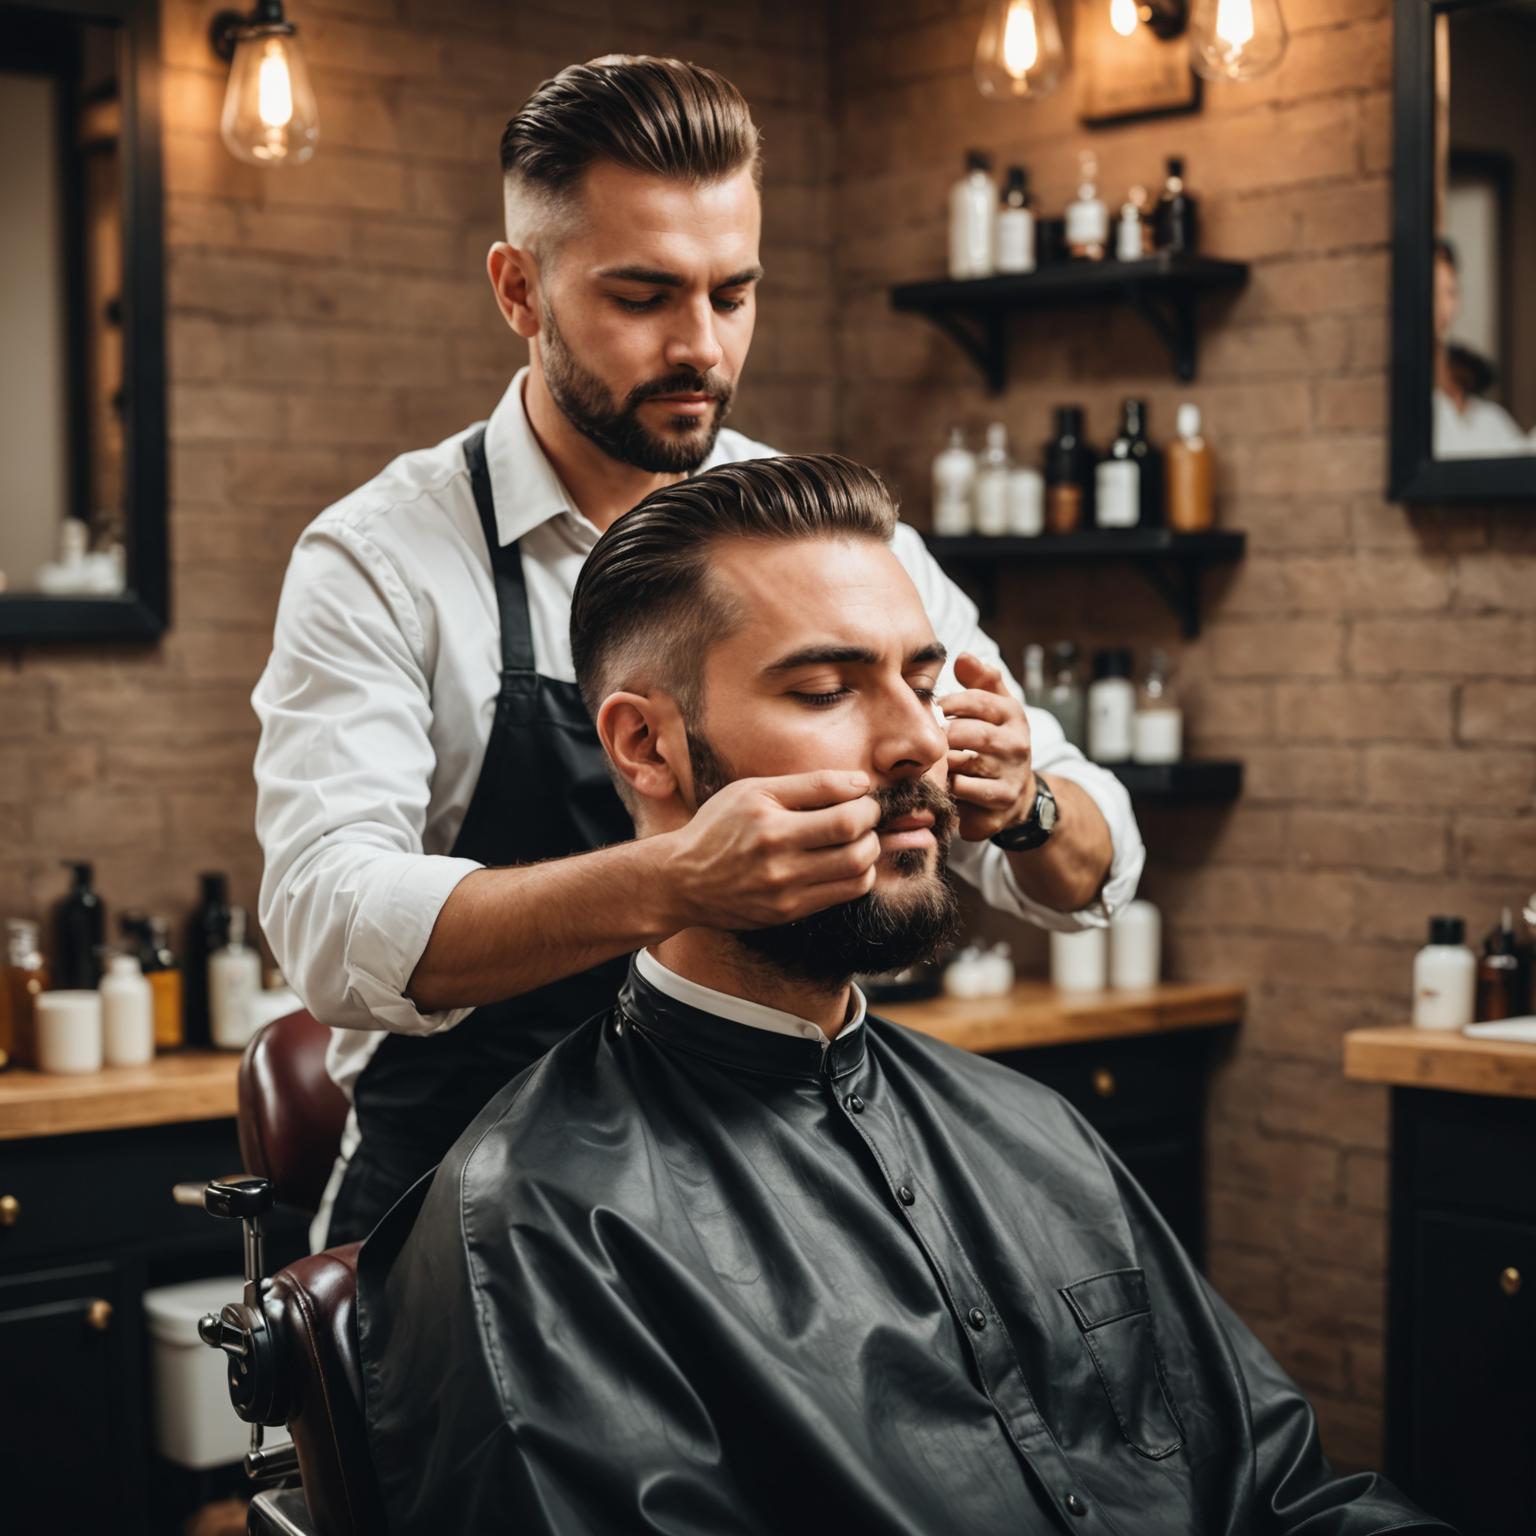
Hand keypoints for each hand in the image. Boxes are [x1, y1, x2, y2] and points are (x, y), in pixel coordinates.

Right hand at [657, 770, 881, 930]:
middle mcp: (777, 858)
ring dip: (870, 850)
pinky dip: (858, 875)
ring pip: (858, 870)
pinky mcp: (789, 912)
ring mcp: (784, 890)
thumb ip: (807, 785)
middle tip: (865, 815)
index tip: (862, 796)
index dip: (864, 800)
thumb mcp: (752, 791)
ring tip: (857, 839)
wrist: (682, 880)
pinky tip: (845, 862)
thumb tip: (859, 783)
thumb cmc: (717, 828)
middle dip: (871, 822)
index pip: (841, 808)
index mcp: (769, 823)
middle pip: (854, 839)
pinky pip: (845, 893)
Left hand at [941, 653, 1036, 841]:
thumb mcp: (995, 706)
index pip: (981, 700)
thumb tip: (963, 656)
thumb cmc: (994, 741)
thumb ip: (980, 680)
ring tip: (930, 760)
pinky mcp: (1000, 803)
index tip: (936, 707)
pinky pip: (963, 792)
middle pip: (971, 734)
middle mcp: (1017, 745)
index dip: (952, 701)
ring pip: (964, 765)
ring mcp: (1011, 776)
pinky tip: (939, 783)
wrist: (1015, 794)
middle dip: (944, 735)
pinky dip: (947, 787)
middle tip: (926, 737)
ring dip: (942, 763)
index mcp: (1013, 716)